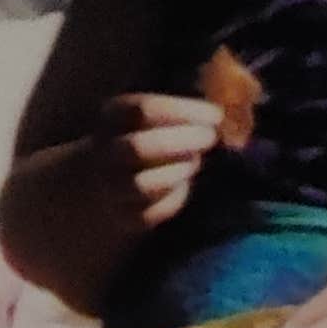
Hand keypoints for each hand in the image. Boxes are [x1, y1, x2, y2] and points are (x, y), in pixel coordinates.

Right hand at [92, 90, 222, 237]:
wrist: (105, 180)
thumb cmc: (143, 138)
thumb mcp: (150, 117)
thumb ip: (178, 113)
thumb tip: (222, 114)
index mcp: (111, 118)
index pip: (143, 110)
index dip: (184, 111)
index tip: (215, 116)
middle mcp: (103, 153)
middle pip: (139, 148)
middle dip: (182, 142)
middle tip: (210, 138)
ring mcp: (110, 187)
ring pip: (142, 185)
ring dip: (177, 172)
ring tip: (195, 162)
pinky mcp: (123, 217)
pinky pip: (151, 213)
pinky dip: (174, 198)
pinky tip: (183, 185)